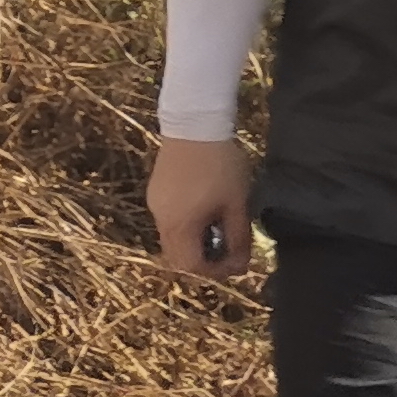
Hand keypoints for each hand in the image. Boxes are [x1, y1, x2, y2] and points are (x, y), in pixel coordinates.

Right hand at [150, 135, 256, 279]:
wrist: (195, 125)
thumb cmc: (221, 165)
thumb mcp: (237, 203)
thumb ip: (238, 238)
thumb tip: (241, 265)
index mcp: (179, 225)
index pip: (191, 266)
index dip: (215, 272)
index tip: (237, 264)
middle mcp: (160, 218)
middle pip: (177, 256)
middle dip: (204, 261)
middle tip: (230, 251)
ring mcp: (155, 204)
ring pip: (172, 239)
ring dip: (196, 243)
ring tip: (221, 228)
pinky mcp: (156, 192)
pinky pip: (169, 221)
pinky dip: (188, 227)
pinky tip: (207, 212)